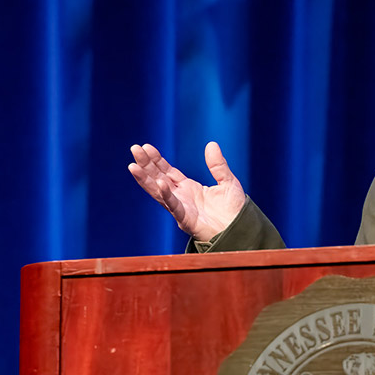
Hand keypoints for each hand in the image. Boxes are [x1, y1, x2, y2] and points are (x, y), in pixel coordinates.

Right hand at [127, 141, 245, 240]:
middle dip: (146, 164)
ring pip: (159, 192)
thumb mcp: (228, 182)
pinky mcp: (186, 220)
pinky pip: (174, 206)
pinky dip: (167, 195)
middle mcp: (181, 197)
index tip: (146, 147)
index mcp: (188, 188)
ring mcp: (181, 208)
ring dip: (146, 179)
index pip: (167, 171)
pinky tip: (160, 184)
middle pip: (158, 178)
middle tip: (134, 149)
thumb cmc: (234, 211)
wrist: (241, 230)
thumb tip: (211, 144)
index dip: (156, 159)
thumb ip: (218, 165)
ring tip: (133, 166)